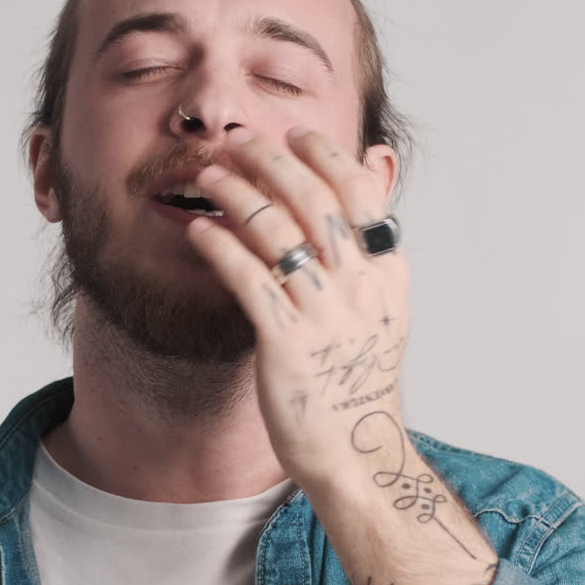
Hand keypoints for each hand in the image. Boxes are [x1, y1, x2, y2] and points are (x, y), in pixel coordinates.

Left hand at [187, 126, 410, 489]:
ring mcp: (323, 315)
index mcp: (387, 276)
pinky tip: (198, 231)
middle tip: (238, 141)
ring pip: (274, 232)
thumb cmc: (356, 380)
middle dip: (270, 160)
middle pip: (312, 201)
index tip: (295, 134)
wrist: (355, 450)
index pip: (360, 195)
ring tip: (207, 178)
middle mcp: (360, 288)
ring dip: (235, 195)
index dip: (325, 156)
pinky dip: (218, 246)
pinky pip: (246, 277)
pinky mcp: (285, 343)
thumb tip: (363, 179)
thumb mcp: (381, 310)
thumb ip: (368, 248)